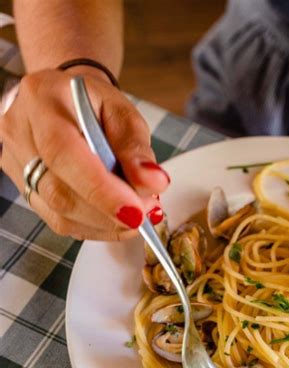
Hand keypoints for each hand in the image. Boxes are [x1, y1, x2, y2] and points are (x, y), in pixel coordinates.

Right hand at [0, 67, 169, 239]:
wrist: (64, 102)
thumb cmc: (91, 103)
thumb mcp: (121, 111)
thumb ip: (136, 147)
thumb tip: (152, 184)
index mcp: (41, 100)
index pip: (63, 153)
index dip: (100, 190)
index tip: (135, 212)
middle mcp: (19, 133)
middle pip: (59, 192)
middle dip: (108, 212)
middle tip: (145, 213)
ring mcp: (17, 164)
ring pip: (58, 214)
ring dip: (105, 224)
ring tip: (136, 215)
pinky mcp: (24, 189)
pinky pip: (59, 221)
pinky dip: (95, 227)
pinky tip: (115, 220)